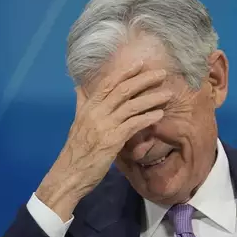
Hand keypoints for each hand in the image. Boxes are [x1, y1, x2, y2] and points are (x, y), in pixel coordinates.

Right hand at [36, 60, 170, 220]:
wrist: (69, 174)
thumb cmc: (75, 150)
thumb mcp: (77, 122)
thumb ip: (82, 104)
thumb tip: (79, 87)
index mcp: (88, 107)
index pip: (108, 83)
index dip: (125, 72)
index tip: (141, 63)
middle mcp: (96, 112)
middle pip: (123, 90)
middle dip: (144, 80)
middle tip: (162, 73)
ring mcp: (104, 126)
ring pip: (131, 106)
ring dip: (152, 98)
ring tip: (168, 94)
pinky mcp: (112, 141)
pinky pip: (133, 125)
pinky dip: (147, 118)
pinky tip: (159, 115)